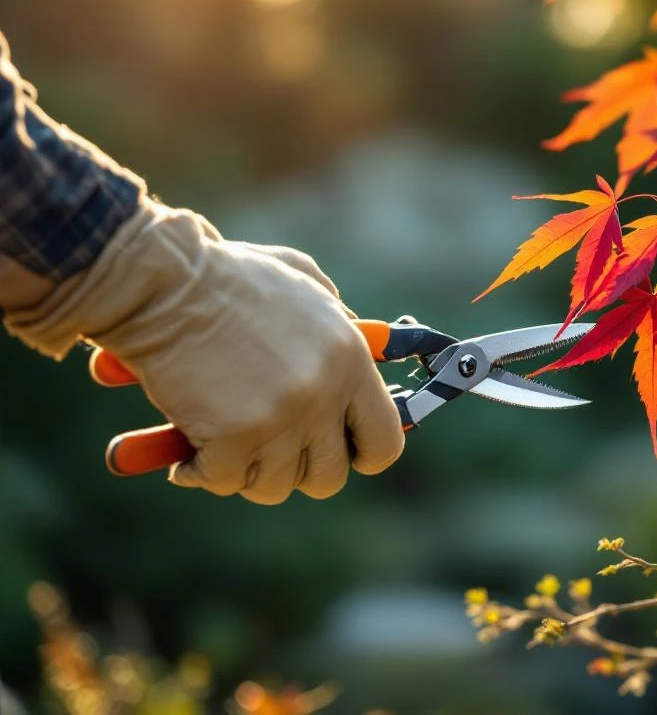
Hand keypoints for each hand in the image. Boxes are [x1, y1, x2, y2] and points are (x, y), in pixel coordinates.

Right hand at [4, 200, 404, 503]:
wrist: (164, 282)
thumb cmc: (229, 277)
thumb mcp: (305, 285)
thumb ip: (340, 323)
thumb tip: (362, 357)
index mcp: (350, 360)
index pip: (384, 442)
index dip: (360, 456)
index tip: (337, 452)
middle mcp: (323, 395)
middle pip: (328, 477)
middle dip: (297, 470)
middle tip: (268, 448)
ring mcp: (280, 420)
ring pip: (275, 486)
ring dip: (247, 471)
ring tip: (226, 441)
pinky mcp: (232, 438)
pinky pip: (224, 481)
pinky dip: (200, 472)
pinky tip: (188, 451)